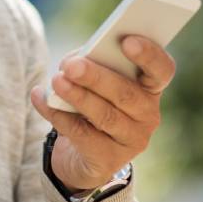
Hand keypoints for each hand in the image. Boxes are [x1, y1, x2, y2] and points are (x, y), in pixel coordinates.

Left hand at [30, 35, 175, 190]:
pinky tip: (40, 98)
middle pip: (126, 93)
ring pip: (105, 116)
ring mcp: (131, 140)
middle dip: (97, 77)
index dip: (149, 55)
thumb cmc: (94, 103)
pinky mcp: (108, 160)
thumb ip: (93, 66)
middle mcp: (148, 115)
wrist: (83, 155)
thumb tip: (73, 62)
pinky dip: (57, 114)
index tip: (127, 41)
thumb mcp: (97, 82)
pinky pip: (81, 134)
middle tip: (72, 65)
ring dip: (78, 96)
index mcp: (150, 88)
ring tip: (56, 81)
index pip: (161, 70)